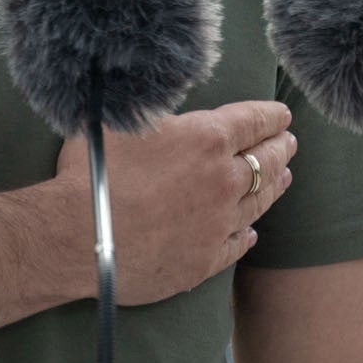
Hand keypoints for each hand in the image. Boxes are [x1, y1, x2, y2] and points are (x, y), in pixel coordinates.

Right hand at [54, 101, 295, 305]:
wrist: (74, 237)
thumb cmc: (92, 173)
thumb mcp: (123, 121)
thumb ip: (156, 112)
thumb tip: (166, 102)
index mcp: (208, 139)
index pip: (255, 121)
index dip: (272, 116)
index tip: (282, 115)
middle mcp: (223, 180)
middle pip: (266, 161)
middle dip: (280, 148)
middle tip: (288, 144)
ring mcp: (217, 224)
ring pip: (258, 202)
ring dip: (273, 187)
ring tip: (282, 178)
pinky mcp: (204, 261)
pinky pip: (235, 245)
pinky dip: (246, 235)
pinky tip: (250, 233)